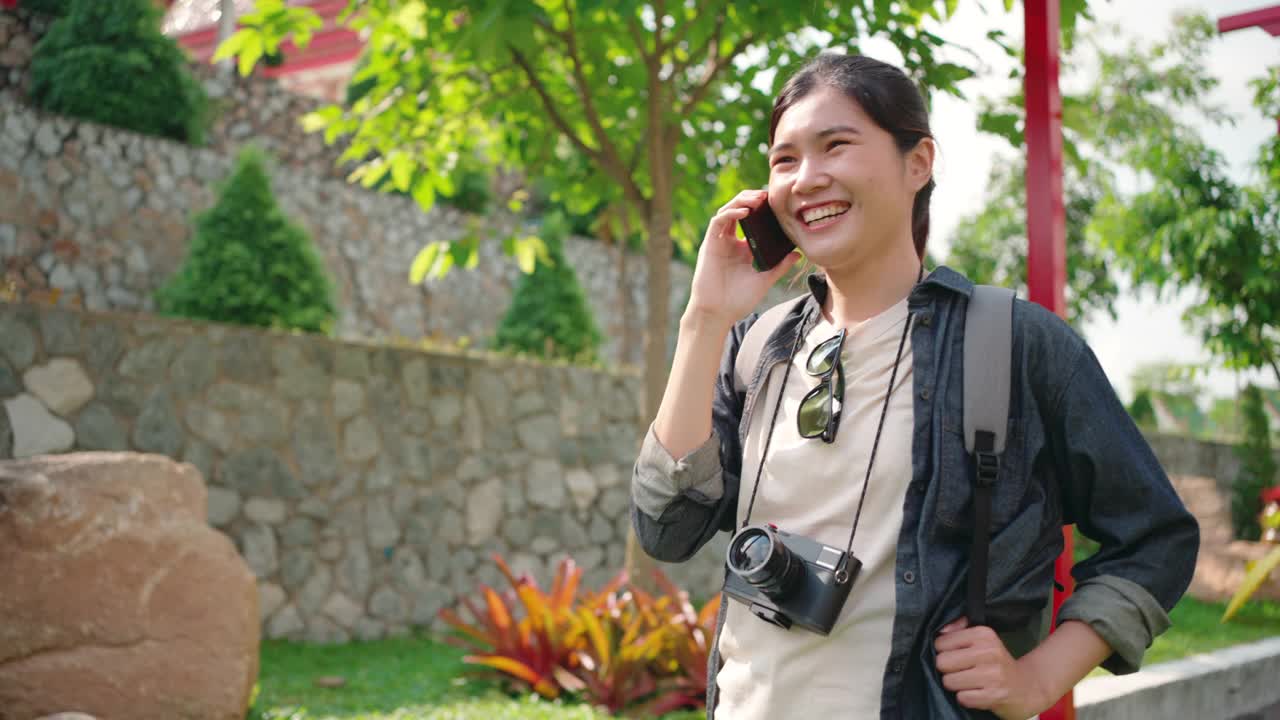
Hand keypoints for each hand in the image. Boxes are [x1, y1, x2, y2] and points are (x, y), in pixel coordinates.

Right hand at [685, 189, 799, 327]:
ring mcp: (719, 241)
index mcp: (742, 248)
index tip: (777, 203)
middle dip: (751, 199)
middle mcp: (730, 241)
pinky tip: (745, 212)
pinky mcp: (710, 244)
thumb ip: (780, 266)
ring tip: (758, 199)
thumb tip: (798, 254)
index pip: (752, 220)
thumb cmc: (738, 299)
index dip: (761, 209)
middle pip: (738, 210)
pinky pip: (718, 222)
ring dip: (741, 201)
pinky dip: (731, 213)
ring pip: (728, 211)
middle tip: (767, 195)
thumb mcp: (765, 279)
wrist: (718, 313)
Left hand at [934, 617, 1048, 719]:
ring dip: (956, 686)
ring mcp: (993, 674)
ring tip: (970, 683)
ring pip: (949, 681)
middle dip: (947, 670)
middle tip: (962, 672)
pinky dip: (966, 699)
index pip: (941, 643)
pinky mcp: (995, 695)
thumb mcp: (983, 640)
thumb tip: (942, 630)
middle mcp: (988, 651)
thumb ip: (960, 630)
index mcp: (983, 634)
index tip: (958, 657)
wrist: (1028, 687)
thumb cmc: (996, 662)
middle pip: (942, 662)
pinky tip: (977, 694)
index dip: (944, 653)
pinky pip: (962, 698)